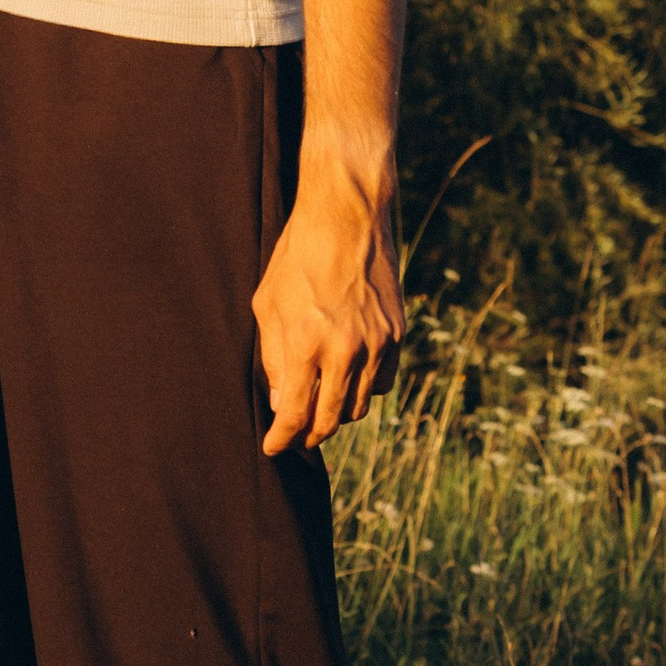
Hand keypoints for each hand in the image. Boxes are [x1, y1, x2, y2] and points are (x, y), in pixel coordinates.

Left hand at [253, 172, 404, 454]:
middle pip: (330, 420)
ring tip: (318, 411)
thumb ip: (274, 358)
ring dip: (337, 415)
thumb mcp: (268, 304)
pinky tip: (347, 383)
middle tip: (295, 436)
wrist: (347, 217)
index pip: (295, 414)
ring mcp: (377, 345)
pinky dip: (363, 390)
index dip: (282, 439)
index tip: (273, 447)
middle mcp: (345, 351)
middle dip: (309, 435)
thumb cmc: (296, 257)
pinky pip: (381, 382)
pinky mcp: (397, 335)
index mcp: (306, 344)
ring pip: (359, 406)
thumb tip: (281, 404)